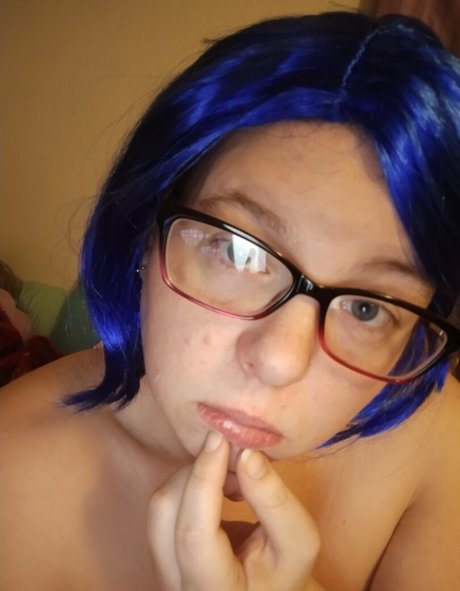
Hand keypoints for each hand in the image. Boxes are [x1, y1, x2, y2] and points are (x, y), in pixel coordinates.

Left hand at [147, 431, 320, 590]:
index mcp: (212, 590)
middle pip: (165, 511)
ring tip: (236, 479)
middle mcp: (174, 582)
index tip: (221, 439)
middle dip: (200, 472)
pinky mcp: (160, 549)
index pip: (193, 533)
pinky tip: (221, 486)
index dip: (204, 478)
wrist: (266, 590)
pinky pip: (164, 505)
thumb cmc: (284, 571)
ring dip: (195, 476)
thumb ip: (276, 502)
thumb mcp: (298, 542)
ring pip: (160, 504)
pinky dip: (191, 483)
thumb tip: (247, 454)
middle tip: (239, 462)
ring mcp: (162, 568)